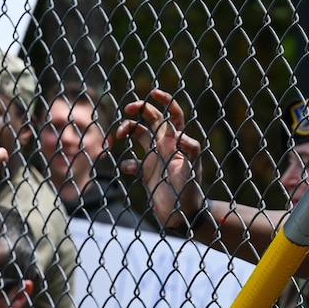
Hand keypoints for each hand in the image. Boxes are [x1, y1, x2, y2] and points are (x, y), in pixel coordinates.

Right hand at [113, 89, 204, 229]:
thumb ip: (189, 150)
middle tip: (127, 109)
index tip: (152, 92)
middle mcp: (165, 146)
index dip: (164, 100)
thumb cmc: (190, 192)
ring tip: (116, 138)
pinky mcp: (146, 173)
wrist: (182, 215)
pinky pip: (131, 162)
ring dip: (126, 130)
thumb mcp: (192, 170)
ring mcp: (154, 159)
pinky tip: (127, 168)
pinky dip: (125, 162)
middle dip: (139, 110)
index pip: (172, 114)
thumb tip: (179, 135)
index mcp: (176, 142)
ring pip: (138, 135)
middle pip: (151, 119)